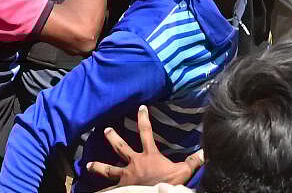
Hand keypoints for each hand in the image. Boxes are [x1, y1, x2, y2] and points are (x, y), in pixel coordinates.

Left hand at [86, 104, 202, 187]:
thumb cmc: (166, 184)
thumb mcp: (182, 172)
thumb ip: (192, 161)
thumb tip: (204, 152)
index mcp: (148, 155)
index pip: (146, 132)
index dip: (143, 119)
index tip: (140, 108)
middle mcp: (134, 163)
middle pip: (121, 147)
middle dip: (113, 138)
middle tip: (106, 130)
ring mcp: (125, 176)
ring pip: (109, 168)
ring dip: (99, 166)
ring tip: (88, 164)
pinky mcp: (121, 188)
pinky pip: (109, 189)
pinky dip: (102, 191)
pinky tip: (93, 192)